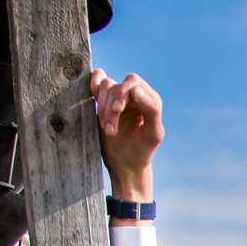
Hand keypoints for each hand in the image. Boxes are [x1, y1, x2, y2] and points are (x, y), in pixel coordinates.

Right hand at [90, 68, 162, 199]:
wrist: (126, 164)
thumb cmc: (142, 151)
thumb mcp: (153, 134)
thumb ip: (151, 109)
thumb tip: (136, 89)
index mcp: (150, 99)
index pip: (133, 82)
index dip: (123, 93)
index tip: (117, 110)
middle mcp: (135, 94)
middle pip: (116, 86)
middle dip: (111, 107)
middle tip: (110, 130)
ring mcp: (119, 96)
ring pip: (105, 85)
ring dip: (102, 107)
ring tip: (108, 129)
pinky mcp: (104, 100)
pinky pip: (97, 81)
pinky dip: (93, 88)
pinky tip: (94, 101)